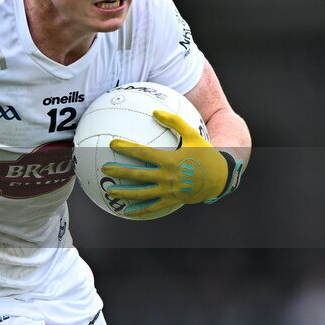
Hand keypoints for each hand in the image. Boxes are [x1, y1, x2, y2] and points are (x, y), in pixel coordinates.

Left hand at [102, 110, 241, 216]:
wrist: (220, 177)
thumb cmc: (205, 154)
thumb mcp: (193, 135)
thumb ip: (175, 122)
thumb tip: (155, 111)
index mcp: (170, 160)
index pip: (143, 153)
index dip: (126, 148)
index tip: (112, 144)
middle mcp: (167, 176)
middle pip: (138, 175)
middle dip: (119, 171)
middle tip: (104, 168)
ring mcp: (169, 191)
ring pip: (142, 194)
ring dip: (125, 193)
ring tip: (110, 192)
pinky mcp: (171, 200)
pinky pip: (153, 207)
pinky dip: (139, 210)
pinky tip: (126, 212)